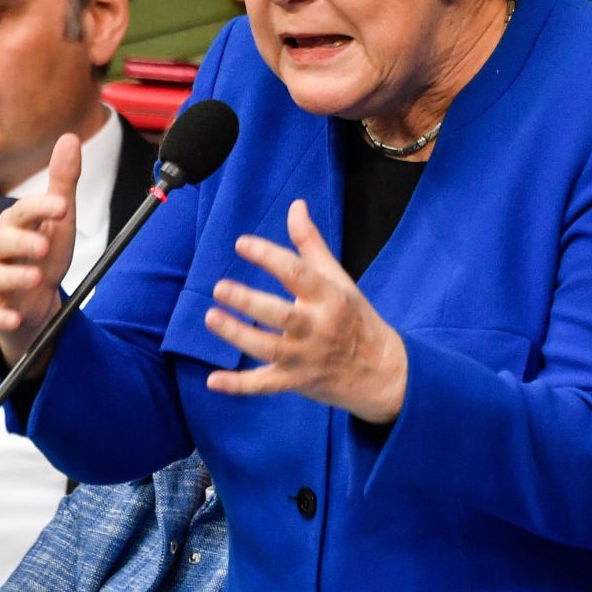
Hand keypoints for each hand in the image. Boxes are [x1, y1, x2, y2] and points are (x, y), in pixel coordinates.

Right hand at [0, 134, 79, 368]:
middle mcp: (0, 250)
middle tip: (43, 247)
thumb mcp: (60, 219)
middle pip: (3, 242)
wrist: (36, 301)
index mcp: (16, 225)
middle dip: (22, 243)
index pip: (24, 211)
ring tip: (35, 278)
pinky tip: (13, 317)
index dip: (41, 207)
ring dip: (15, 277)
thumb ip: (64, 181)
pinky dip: (2, 317)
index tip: (62, 205)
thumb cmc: (44, 253)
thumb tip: (70, 137)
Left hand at [205, 199, 407, 423]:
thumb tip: (295, 205)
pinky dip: (239, 386)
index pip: (297, 274)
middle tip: (219, 287)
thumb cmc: (355, 317)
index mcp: (329, 298)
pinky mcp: (296, 381)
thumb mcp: (338, 279)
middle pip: (280, 315)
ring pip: (268, 348)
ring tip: (211, 318)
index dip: (268, 257)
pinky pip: (265, 385)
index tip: (241, 244)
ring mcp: (306, 358)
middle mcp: (318, 328)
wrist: (381, 371)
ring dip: (238, 335)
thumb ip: (311, 244)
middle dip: (249, 302)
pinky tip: (212, 381)